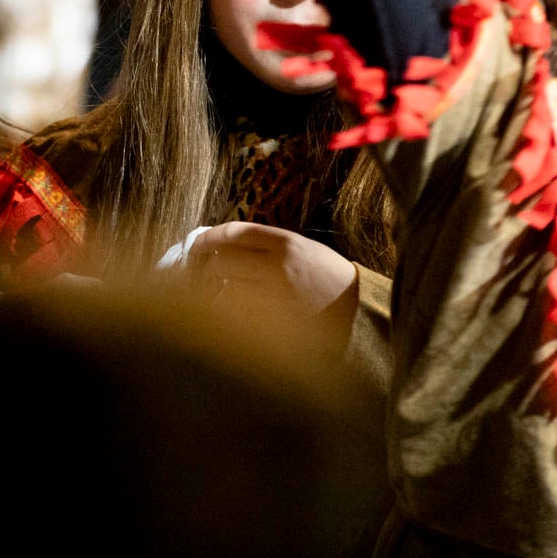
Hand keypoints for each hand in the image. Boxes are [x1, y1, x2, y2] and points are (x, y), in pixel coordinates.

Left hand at [187, 221, 358, 316]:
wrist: (360, 312)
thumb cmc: (327, 278)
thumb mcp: (303, 249)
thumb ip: (267, 245)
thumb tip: (222, 246)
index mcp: (287, 244)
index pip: (236, 233)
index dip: (209, 237)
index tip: (197, 243)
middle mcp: (279, 267)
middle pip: (223, 261)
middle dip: (205, 266)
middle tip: (196, 270)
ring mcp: (276, 297)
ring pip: (225, 291)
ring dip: (212, 291)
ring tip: (209, 291)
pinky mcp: (275, 324)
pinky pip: (236, 317)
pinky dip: (225, 313)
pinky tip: (223, 313)